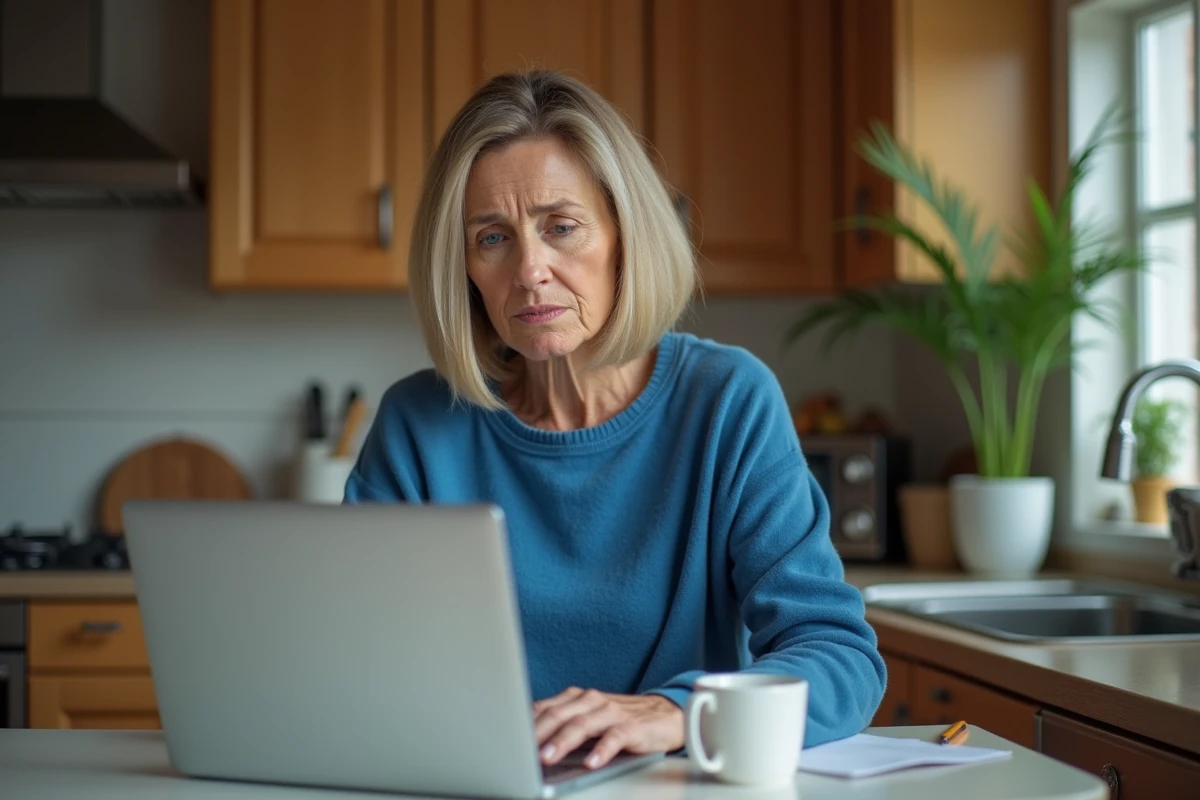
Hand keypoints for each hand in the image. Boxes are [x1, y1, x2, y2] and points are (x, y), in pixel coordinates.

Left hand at [533, 687, 683, 769]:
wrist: (666, 715)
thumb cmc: (621, 720)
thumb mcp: (588, 719)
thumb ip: (563, 725)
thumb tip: (529, 743)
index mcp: (577, 698)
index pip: (544, 708)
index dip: (525, 724)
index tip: (507, 740)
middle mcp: (592, 700)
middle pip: (559, 715)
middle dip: (537, 733)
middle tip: (521, 752)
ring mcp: (612, 712)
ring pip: (582, 725)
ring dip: (562, 741)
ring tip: (548, 757)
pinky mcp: (632, 727)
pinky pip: (614, 737)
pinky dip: (601, 750)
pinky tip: (591, 762)